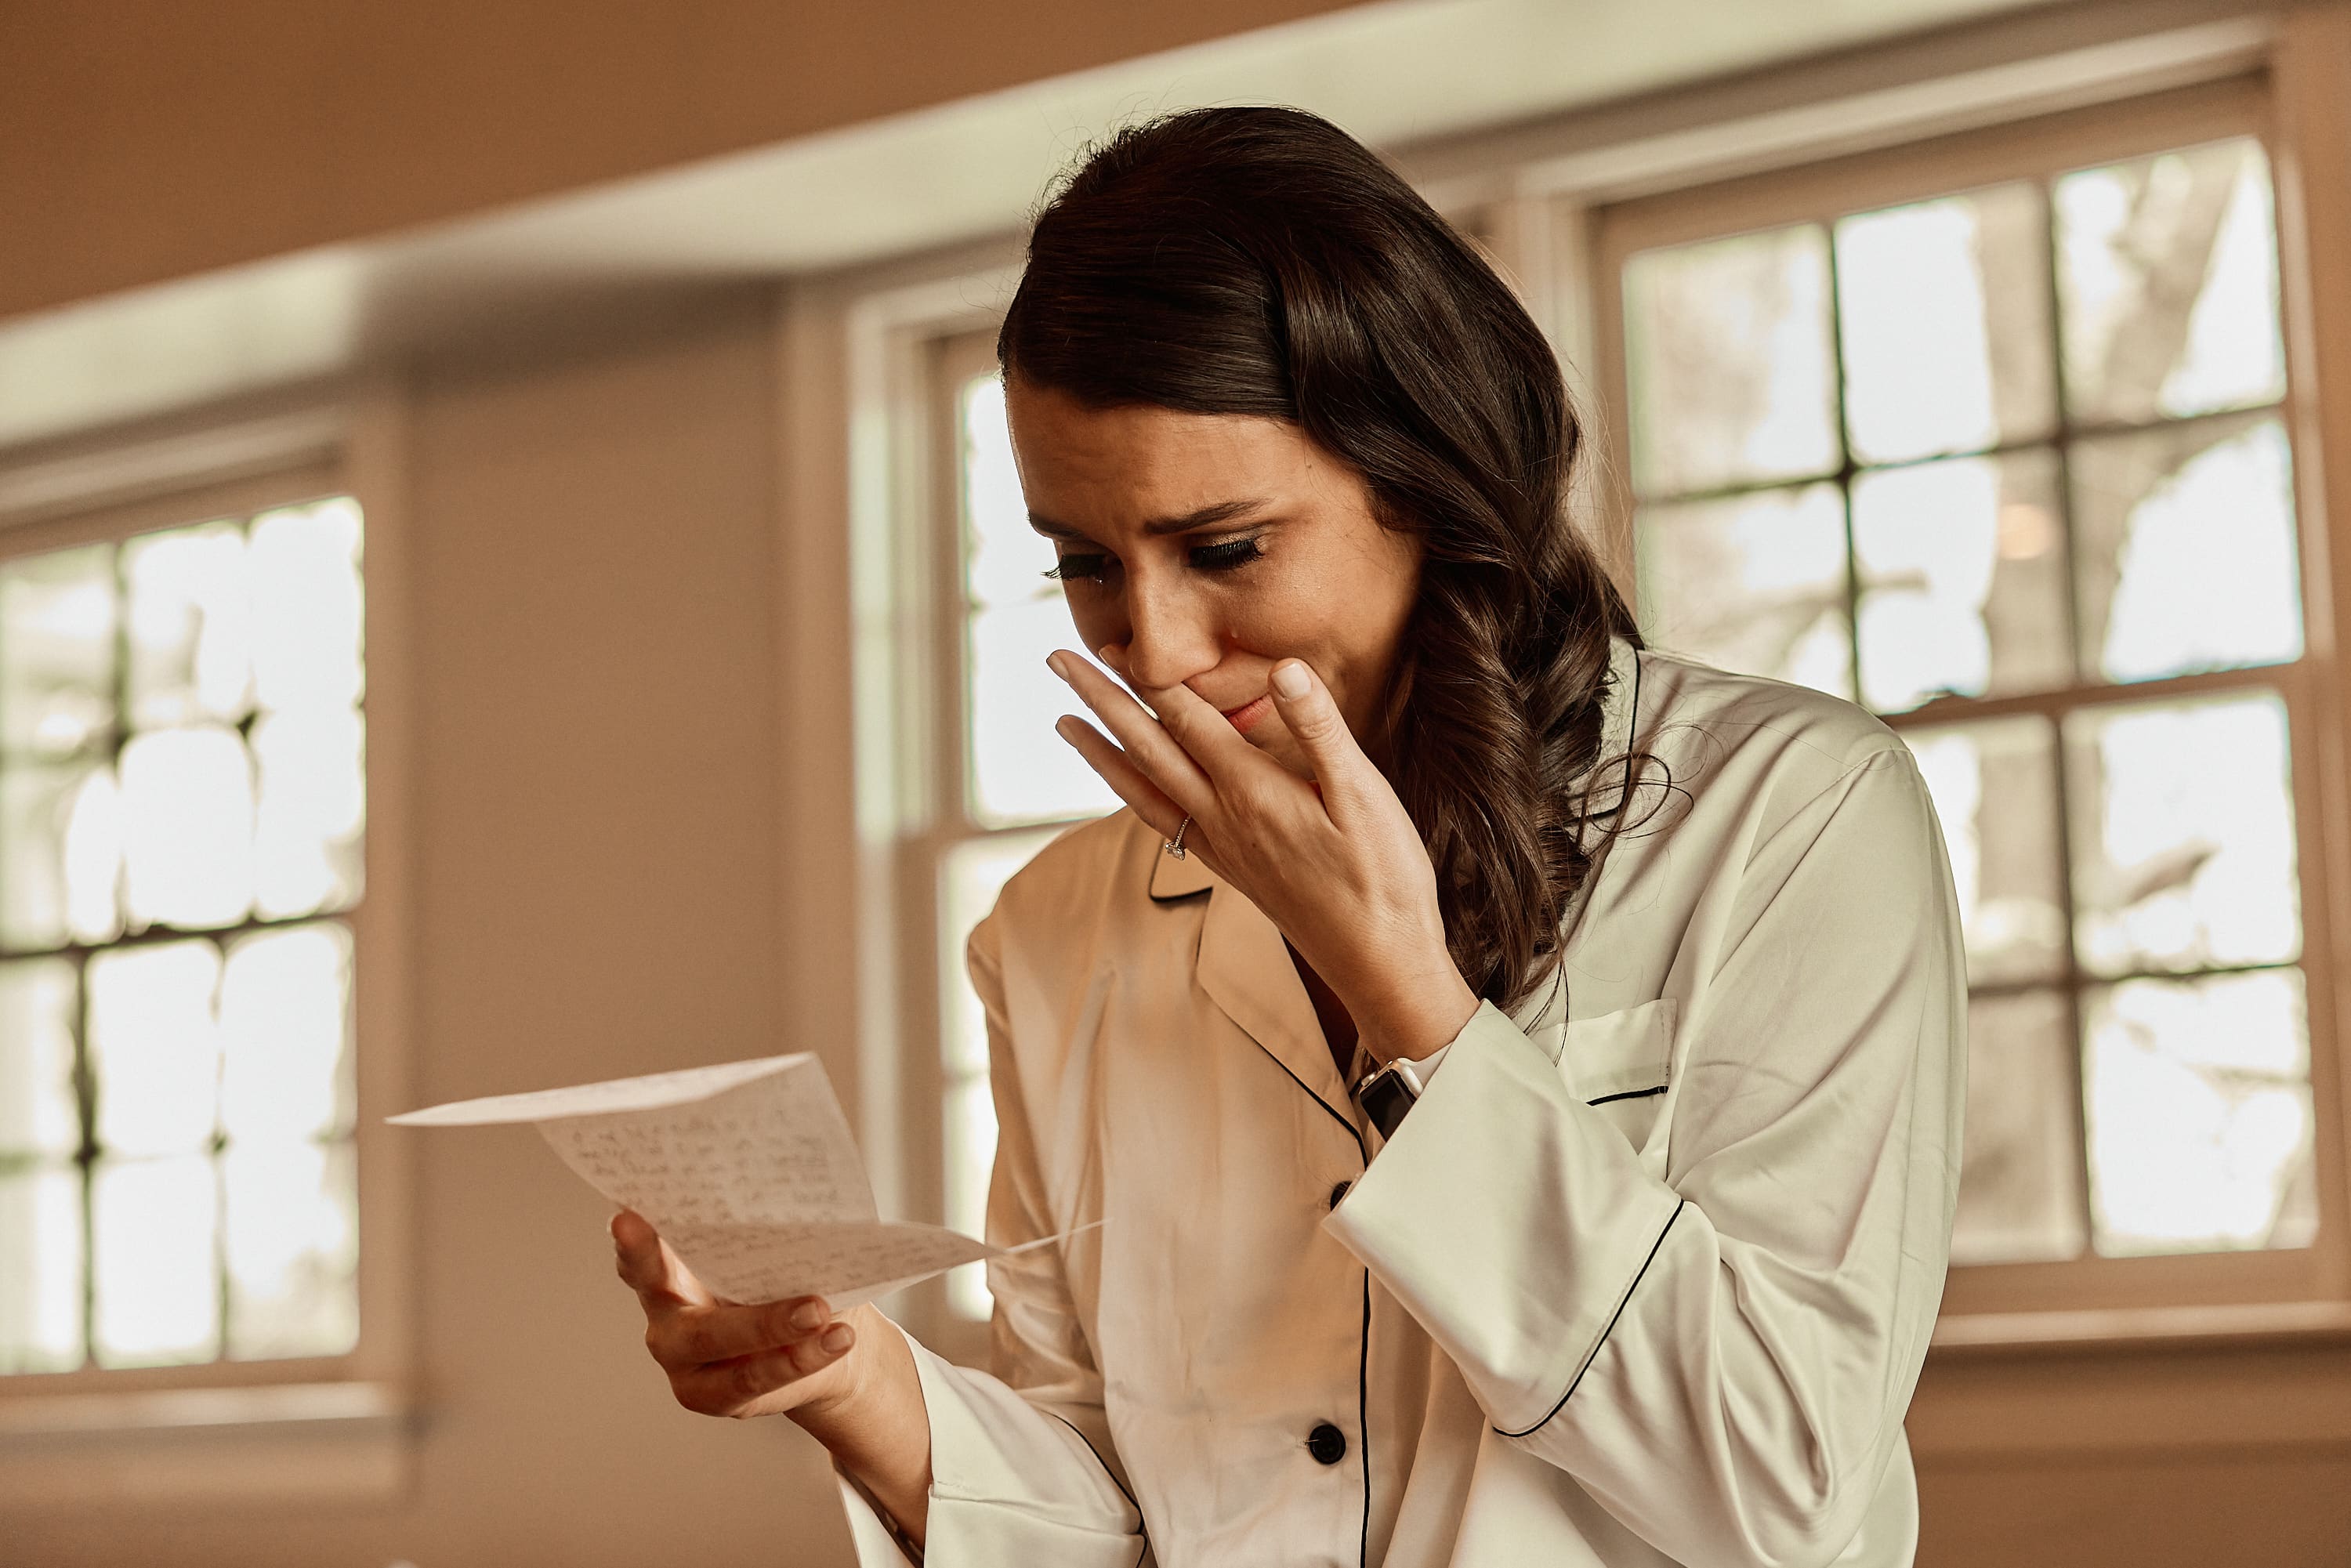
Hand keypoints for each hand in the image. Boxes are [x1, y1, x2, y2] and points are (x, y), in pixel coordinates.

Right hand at [612, 1209, 862, 1420]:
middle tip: (698, 1251)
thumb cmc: (796, 1276)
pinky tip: (834, 1340)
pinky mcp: (710, 1394)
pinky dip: (797, 1358)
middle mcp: (664, 1306)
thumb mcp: (784, 1248)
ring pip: (711, 1336)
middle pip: (658, 1285)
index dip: (630, 1237)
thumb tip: (796, 1207)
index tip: (624, 1218)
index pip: (642, 1243)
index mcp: (675, 1258)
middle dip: (673, 1269)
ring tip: (818, 1312)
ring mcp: (680, 1355)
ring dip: (768, 1324)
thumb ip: (772, 1232)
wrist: (827, 1336)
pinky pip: (750, 1378)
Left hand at [1049, 651, 1477, 1062]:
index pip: (1186, 718)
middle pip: (1146, 746)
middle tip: (1056, 661)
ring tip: (1063, 723)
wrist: (1377, 961)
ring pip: (1142, 788)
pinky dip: (1132, 795)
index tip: (1110, 639)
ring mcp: (1219, 845)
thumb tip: (1285, 668)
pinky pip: (1161, 822)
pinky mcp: (1227, 867)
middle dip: (1100, 700)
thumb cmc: (1381, 876)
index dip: (1147, 674)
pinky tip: (1127, 786)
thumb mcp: (1364, 794)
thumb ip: (1319, 728)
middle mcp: (1221, 817)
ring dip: (1100, 751)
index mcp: (1251, 790)